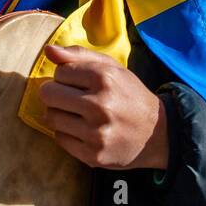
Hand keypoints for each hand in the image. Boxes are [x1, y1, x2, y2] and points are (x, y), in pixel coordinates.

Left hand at [38, 43, 168, 169]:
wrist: (156, 134)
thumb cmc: (129, 95)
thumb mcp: (112, 68)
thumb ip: (79, 55)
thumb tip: (48, 50)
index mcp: (104, 78)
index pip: (59, 72)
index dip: (66, 77)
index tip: (78, 83)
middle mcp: (99, 105)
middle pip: (48, 94)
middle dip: (55, 94)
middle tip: (70, 98)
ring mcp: (96, 133)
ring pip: (50, 117)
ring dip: (59, 114)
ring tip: (77, 115)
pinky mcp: (92, 155)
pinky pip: (59, 138)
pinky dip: (67, 133)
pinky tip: (83, 131)